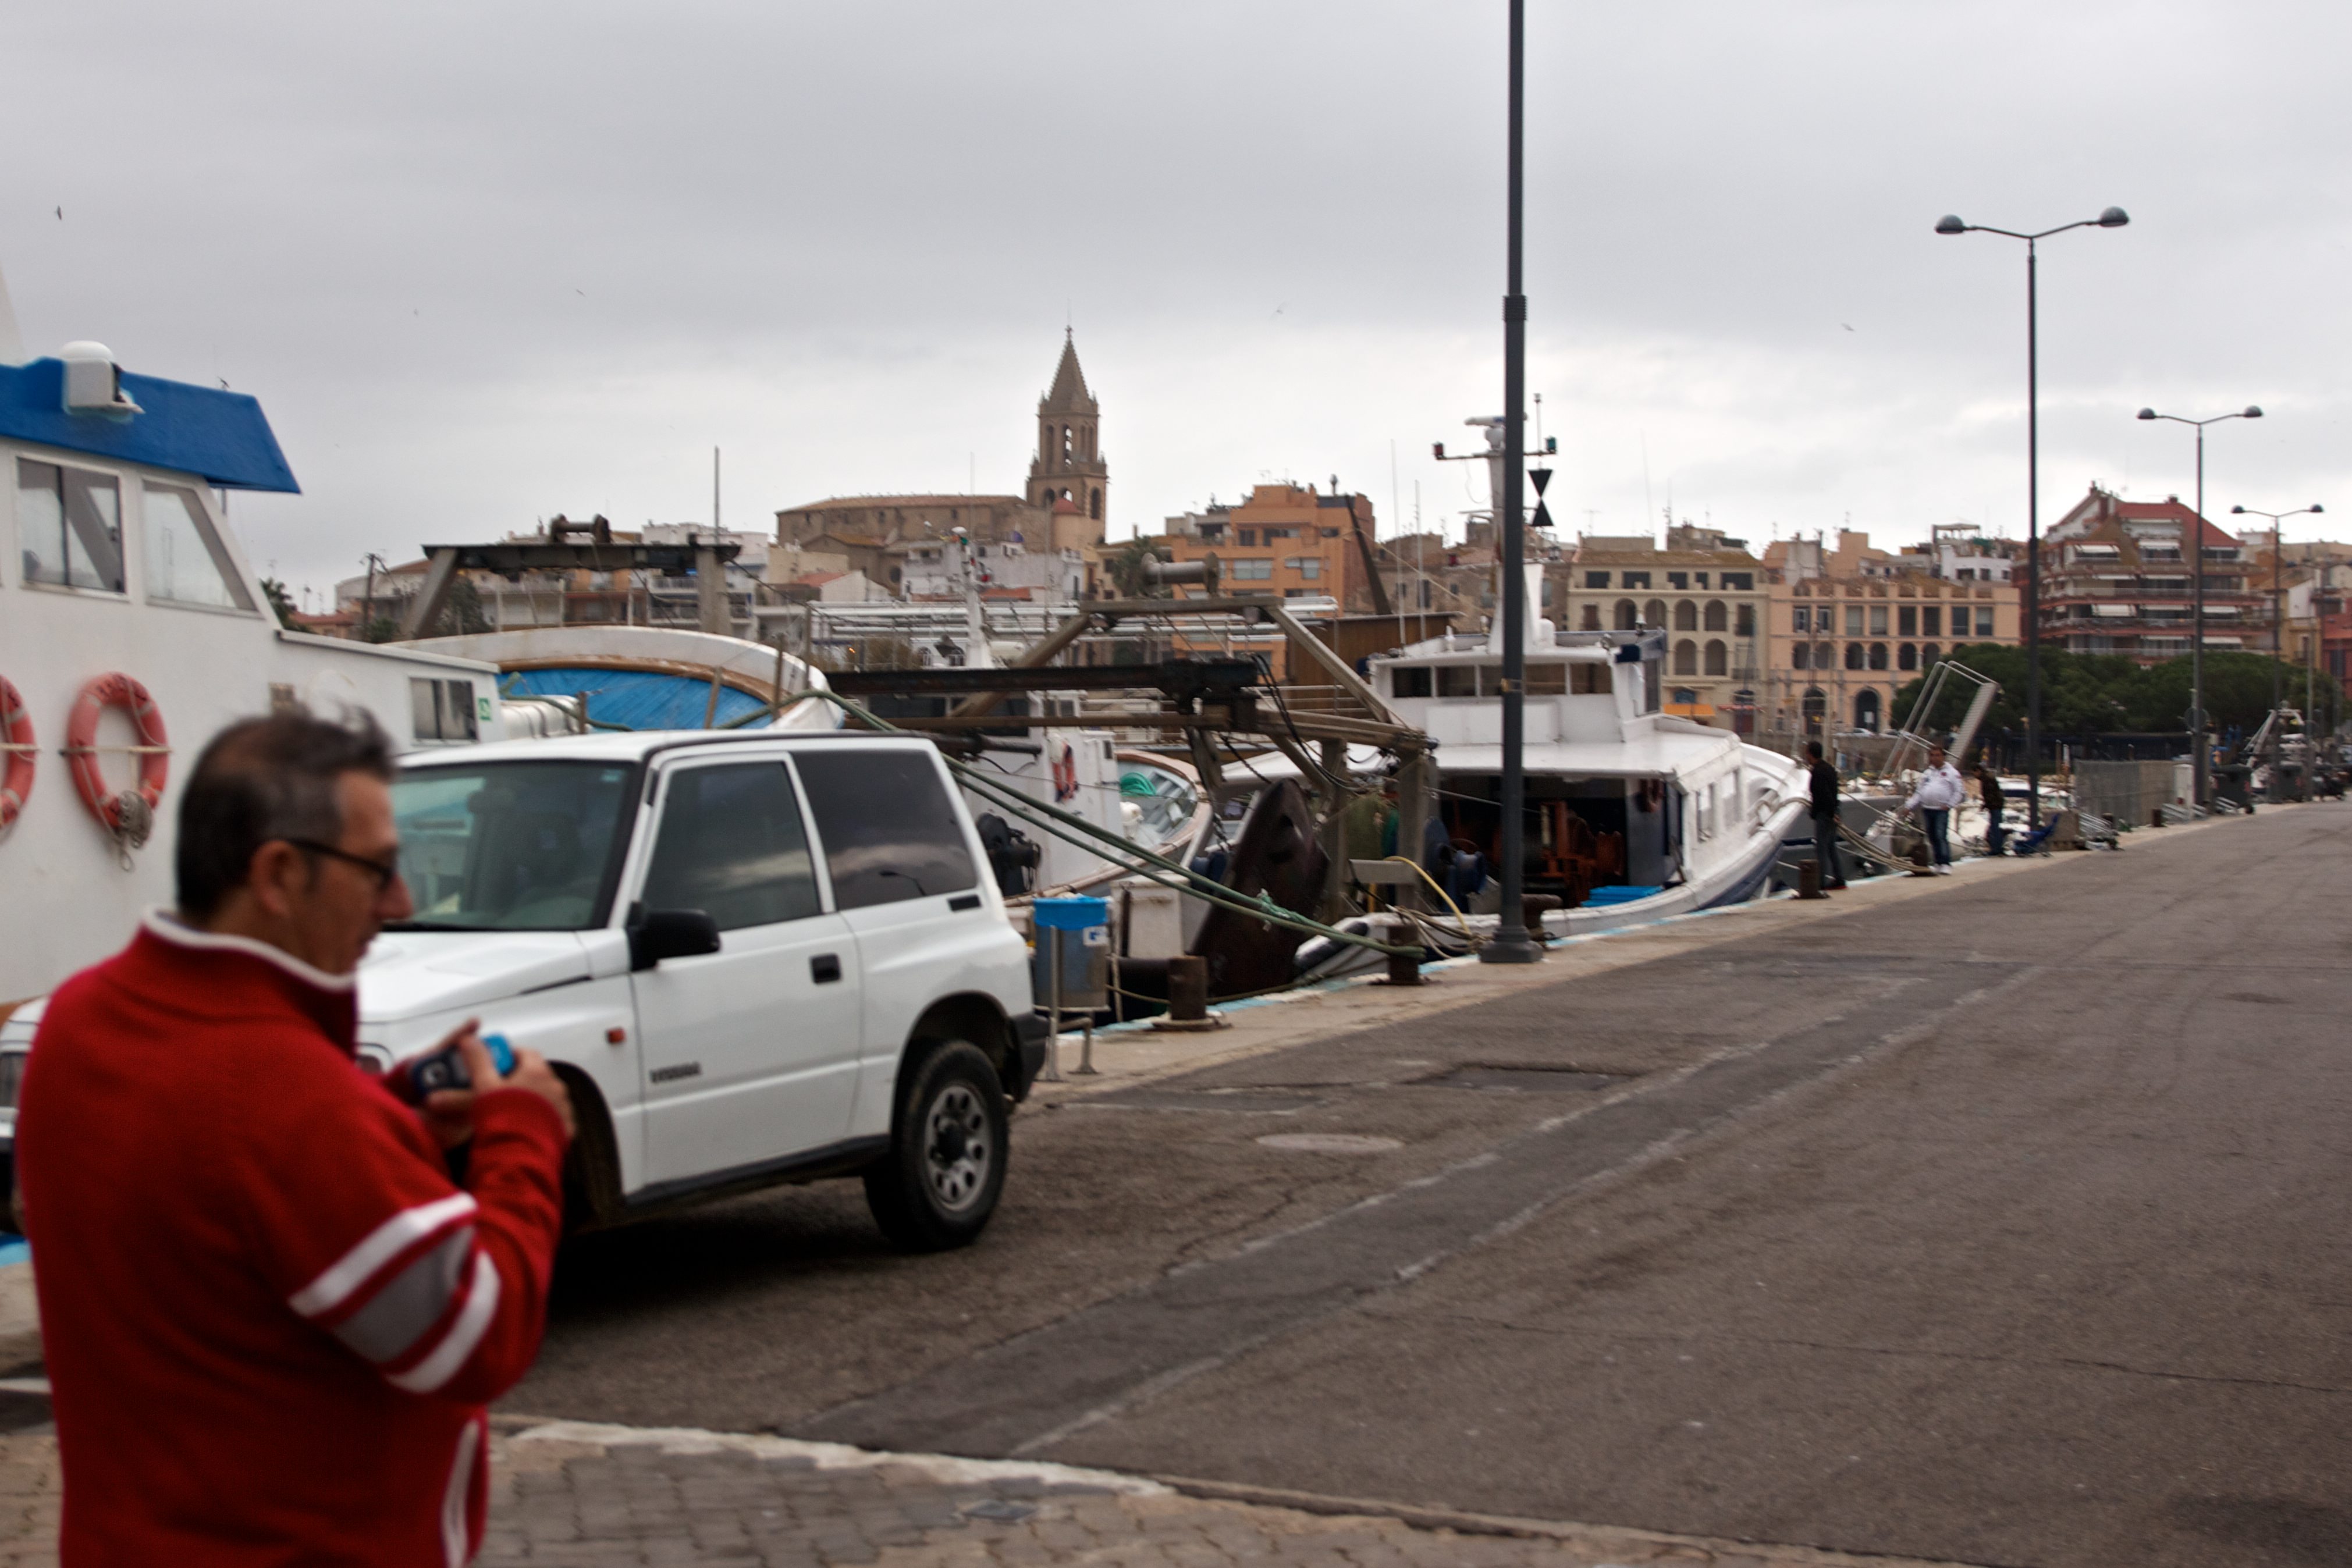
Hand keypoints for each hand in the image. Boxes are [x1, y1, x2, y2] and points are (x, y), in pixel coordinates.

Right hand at [417, 1022, 576, 1145]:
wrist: (520, 1155)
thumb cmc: (503, 1119)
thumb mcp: (484, 1086)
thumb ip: (477, 1060)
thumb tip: (469, 1040)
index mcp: (538, 1072)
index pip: (527, 1053)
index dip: (510, 1056)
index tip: (497, 1063)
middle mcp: (556, 1087)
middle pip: (537, 1075)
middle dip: (520, 1079)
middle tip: (500, 1090)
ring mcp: (564, 1108)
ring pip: (547, 1097)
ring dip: (532, 1099)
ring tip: (511, 1111)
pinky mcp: (566, 1128)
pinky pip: (554, 1117)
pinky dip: (542, 1118)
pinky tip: (525, 1127)